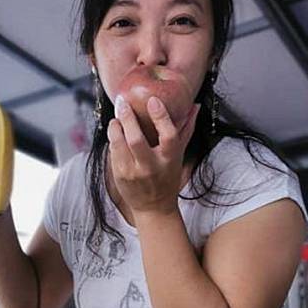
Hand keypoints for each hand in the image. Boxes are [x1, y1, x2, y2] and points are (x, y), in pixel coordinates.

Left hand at [107, 96, 200, 216]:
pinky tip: (115, 131)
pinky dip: (113, 139)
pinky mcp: (119, 176)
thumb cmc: (167, 177)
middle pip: (136, 139)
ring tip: (117, 118)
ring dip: (116, 126)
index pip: (168, 134)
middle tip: (123, 102)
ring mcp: (133, 172)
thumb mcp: (178, 155)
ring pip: (119, 144)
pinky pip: (113, 152)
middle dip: (128, 117)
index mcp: (169, 159)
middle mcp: (151, 167)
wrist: (153, 207)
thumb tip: (195, 106)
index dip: (160, 116)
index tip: (152, 100)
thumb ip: (186, 130)